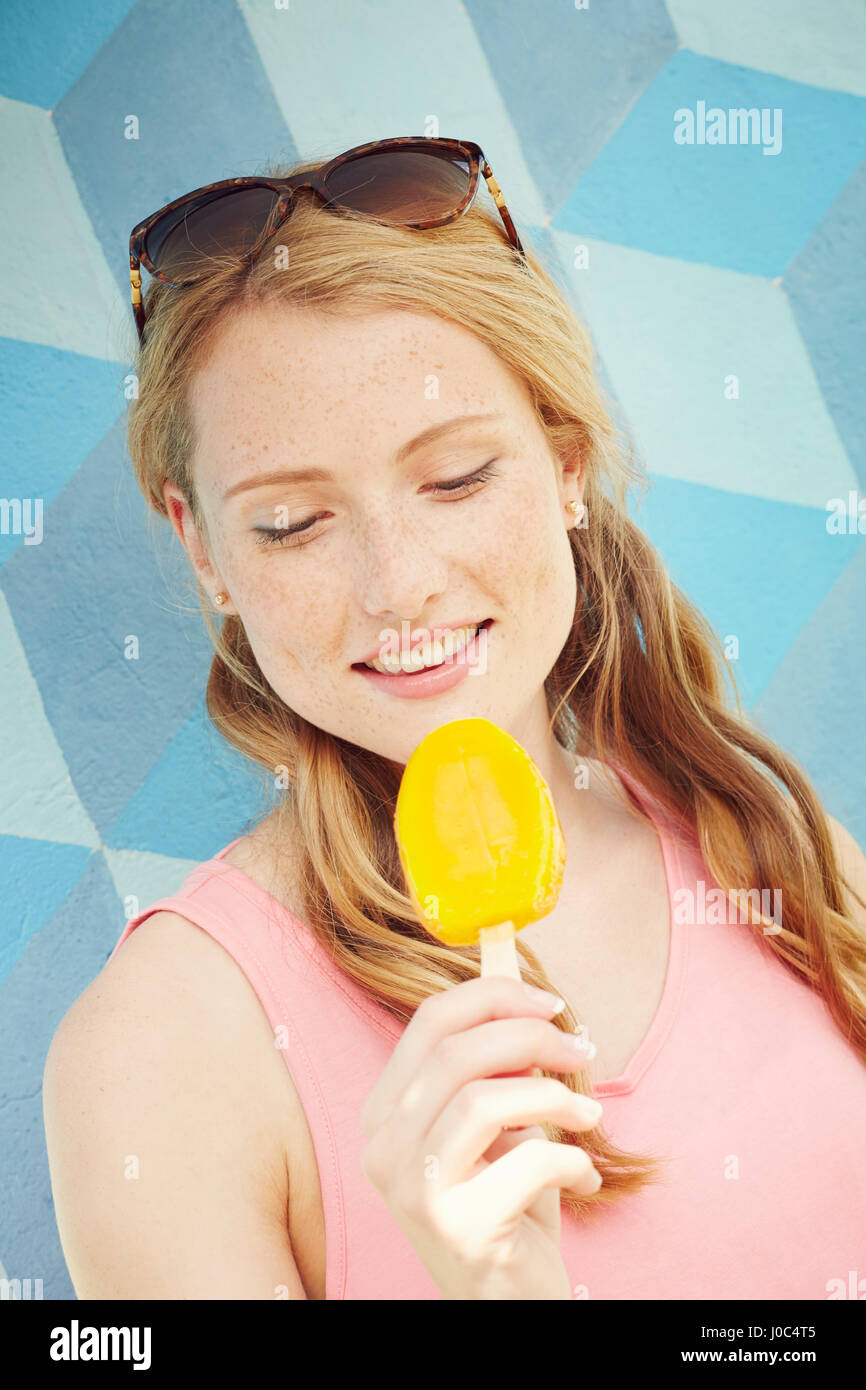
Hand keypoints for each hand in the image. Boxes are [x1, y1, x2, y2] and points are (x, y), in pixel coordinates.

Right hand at [360, 976, 600, 1299]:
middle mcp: (384, 1148)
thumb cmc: (507, 1200)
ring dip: (554, 1095)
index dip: (494, 997)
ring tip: (589, 1114)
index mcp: (385, 1112)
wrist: (510, 1298)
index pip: (429, 1022)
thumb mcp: (494, 1124)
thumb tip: (529, 995)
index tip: (549, 1002)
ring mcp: (414, 1190)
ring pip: (483, 1100)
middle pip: (455, 1053)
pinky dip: (571, 1159)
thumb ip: (496, 1066)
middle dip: (532, 1037)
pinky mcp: (459, 1228)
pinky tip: (582, 1177)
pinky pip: (527, 1161)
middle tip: (581, 1049)